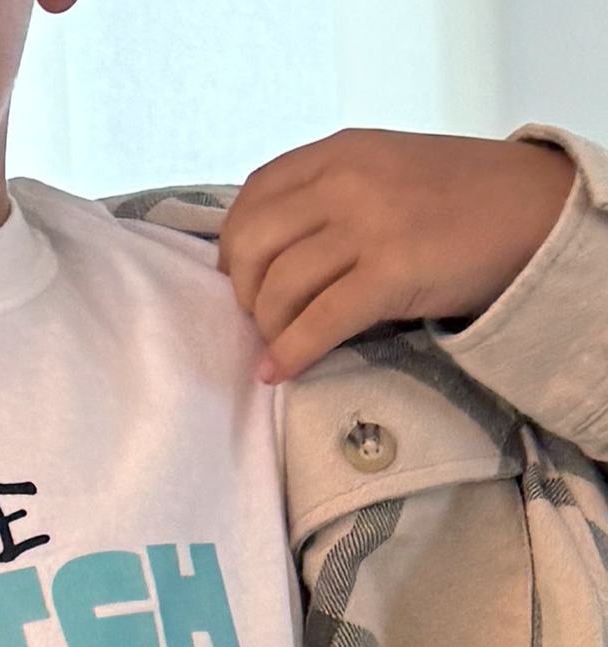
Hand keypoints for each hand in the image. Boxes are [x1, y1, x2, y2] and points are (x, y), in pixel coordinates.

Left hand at [217, 128, 578, 383]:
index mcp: (338, 153)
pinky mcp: (391, 273)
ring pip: (279, 287)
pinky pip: (318, 322)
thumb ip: (325, 195)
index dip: (233, 244)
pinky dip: (290, 354)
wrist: (535, 209)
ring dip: (268, 327)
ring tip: (279, 344)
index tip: (238, 277)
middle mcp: (346, 181)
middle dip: (244, 291)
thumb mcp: (381, 170)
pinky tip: (279, 371)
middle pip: (252, 244)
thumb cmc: (455, 199)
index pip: (253, 196)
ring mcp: (369, 225)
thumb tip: (262, 255)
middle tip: (262, 317)